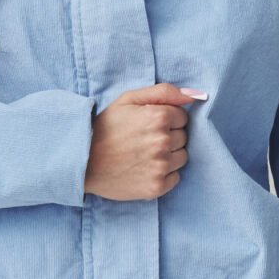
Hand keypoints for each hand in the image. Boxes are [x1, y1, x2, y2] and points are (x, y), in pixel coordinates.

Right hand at [83, 82, 202, 200]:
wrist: (82, 161)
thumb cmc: (106, 127)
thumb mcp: (129, 99)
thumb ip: (164, 92)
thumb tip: (195, 96)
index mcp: (158, 117)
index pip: (183, 117)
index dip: (166, 119)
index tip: (149, 124)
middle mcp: (162, 142)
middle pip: (184, 137)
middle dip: (169, 136)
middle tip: (144, 139)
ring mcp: (160, 166)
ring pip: (182, 157)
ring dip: (169, 155)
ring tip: (145, 154)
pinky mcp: (156, 187)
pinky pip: (176, 178)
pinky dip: (164, 174)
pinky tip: (146, 168)